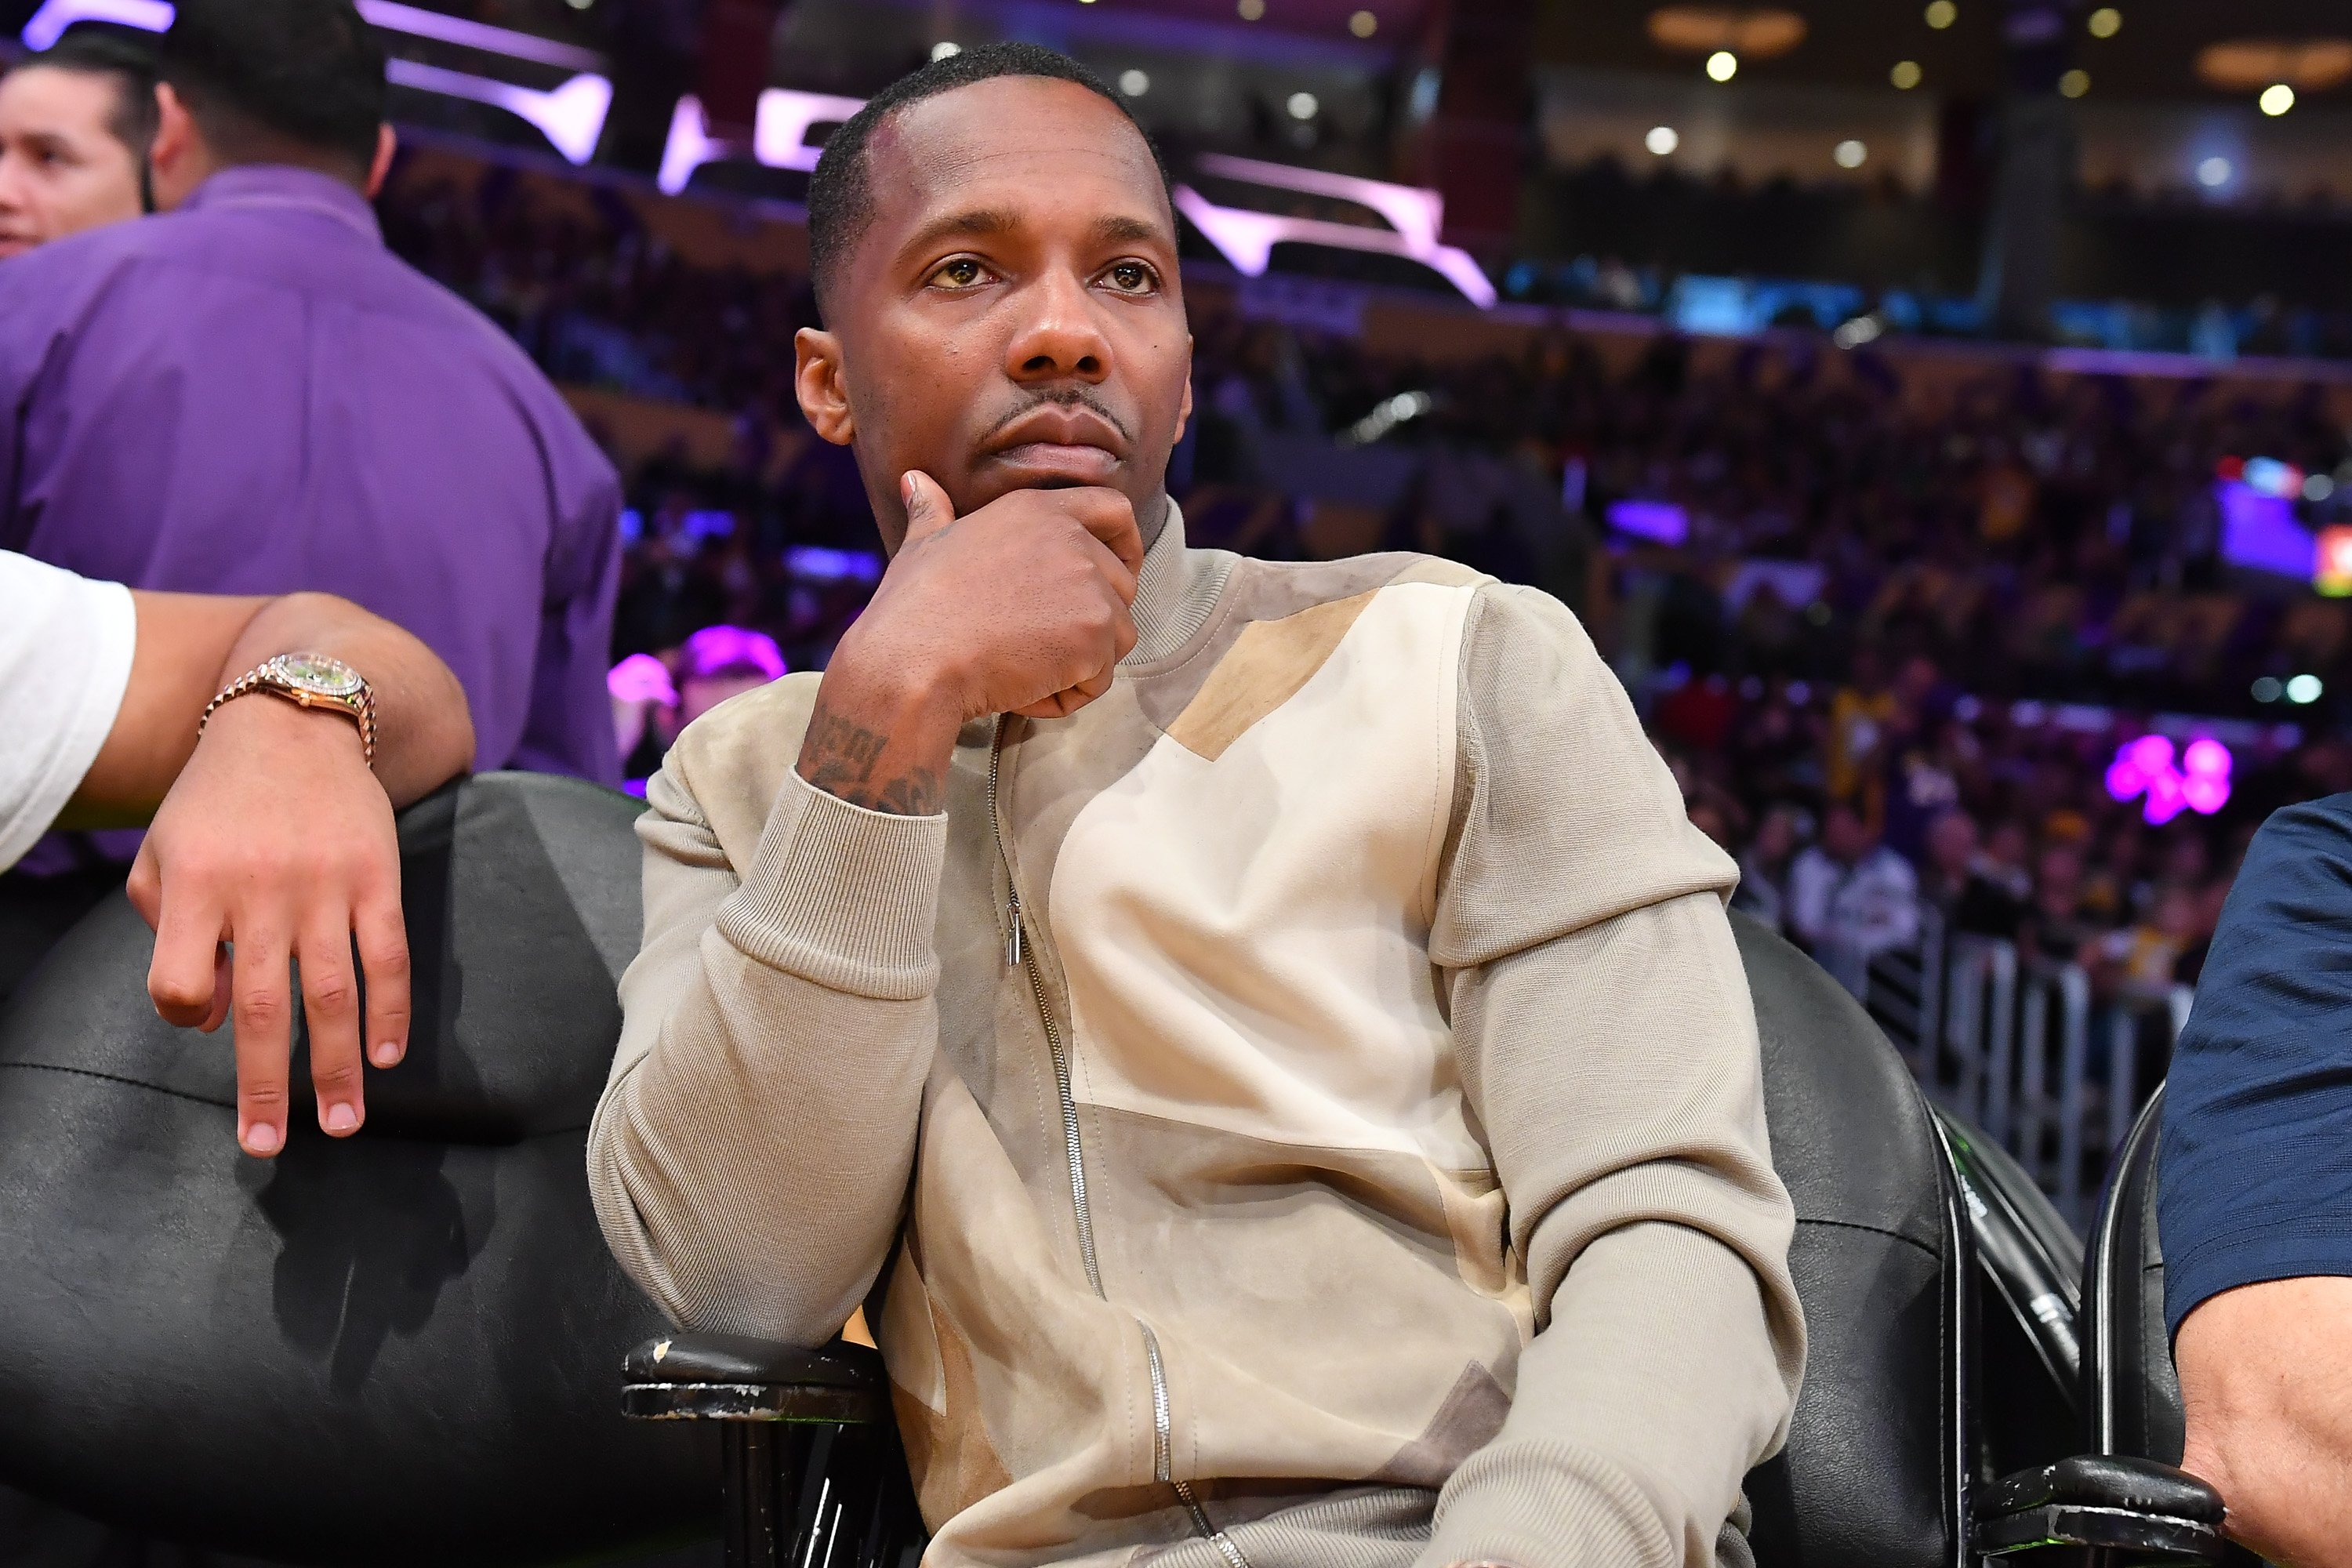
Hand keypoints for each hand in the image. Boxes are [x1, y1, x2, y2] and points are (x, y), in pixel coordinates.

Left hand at [126, 695, 410, 1157]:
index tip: (210, 1021)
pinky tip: (388, 1055)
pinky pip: (389, 956)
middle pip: (265, 1008)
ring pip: (335, 995)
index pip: (179, 983)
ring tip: (343, 1122)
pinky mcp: (377, 878)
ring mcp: (326, 886)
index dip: (190, 1013)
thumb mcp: (164, 852)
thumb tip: (216, 1014)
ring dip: (339, 1067)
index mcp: (197, 886)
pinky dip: (391, 1011)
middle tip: (267, 1145)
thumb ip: (167, 931)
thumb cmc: (216, 802)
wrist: (295, 724)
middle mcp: (261, 891)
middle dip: (268, 1086)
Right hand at [795, 472, 1141, 812]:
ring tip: (1021, 668)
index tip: (1117, 573)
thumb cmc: (913, 608)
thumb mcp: (922, 545)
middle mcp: (1073, 539)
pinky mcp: (1095, 635)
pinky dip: (1066, 695)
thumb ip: (931, 511)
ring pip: (1117, 637)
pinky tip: (1021, 689)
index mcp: (1037, 510)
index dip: (1125, 545)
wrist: (913, 661)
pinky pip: (1100, 679)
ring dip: (1078, 663)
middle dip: (1092, 621)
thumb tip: (913, 480)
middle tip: (1037, 644)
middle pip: (1123, 585)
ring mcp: (1091, 587)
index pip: (1115, 510)